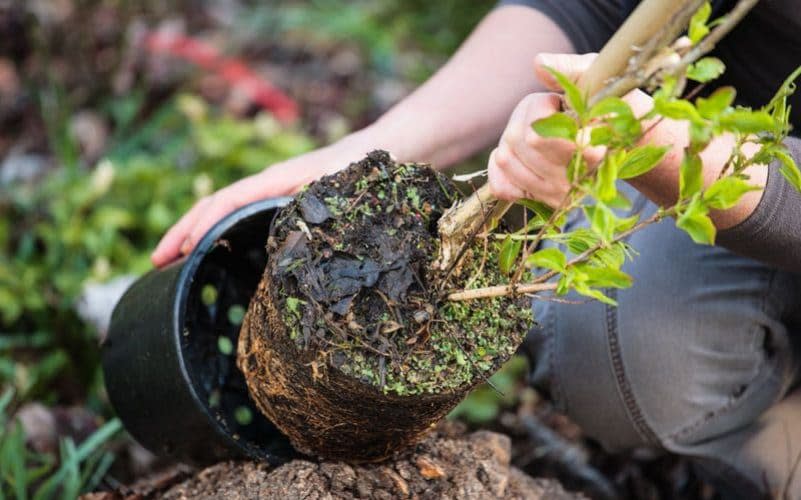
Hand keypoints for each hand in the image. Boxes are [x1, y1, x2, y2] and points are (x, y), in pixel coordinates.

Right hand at [151, 131, 377, 266]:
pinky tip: (209, 252)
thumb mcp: (338, 190)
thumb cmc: (357, 169)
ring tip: (169, 261)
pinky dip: (215, 232)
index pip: (227, 201)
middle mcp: (264, 185)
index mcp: (273, 181)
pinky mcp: (276, 202)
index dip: (204, 224)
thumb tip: (289, 242)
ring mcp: (267, 193)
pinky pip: (236, 215)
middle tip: (156, 261)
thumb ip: (313, 206)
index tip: (184, 249)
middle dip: (182, 231)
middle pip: (212, 205)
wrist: (374, 150)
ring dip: (192, 232)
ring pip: (220, 210)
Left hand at [488, 53, 654, 205]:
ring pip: (506, 160)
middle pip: (520, 142)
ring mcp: (556, 195)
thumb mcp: (595, 75)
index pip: (539, 137)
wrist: (618, 137)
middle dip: (528, 115)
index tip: (560, 103)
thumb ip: (570, 68)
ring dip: (514, 136)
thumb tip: (538, 64)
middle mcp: (573, 180)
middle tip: (550, 110)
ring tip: (541, 129)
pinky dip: (501, 166)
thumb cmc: (606, 101)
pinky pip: (502, 187)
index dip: (541, 112)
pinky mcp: (540, 202)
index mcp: (591, 149)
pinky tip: (518, 151)